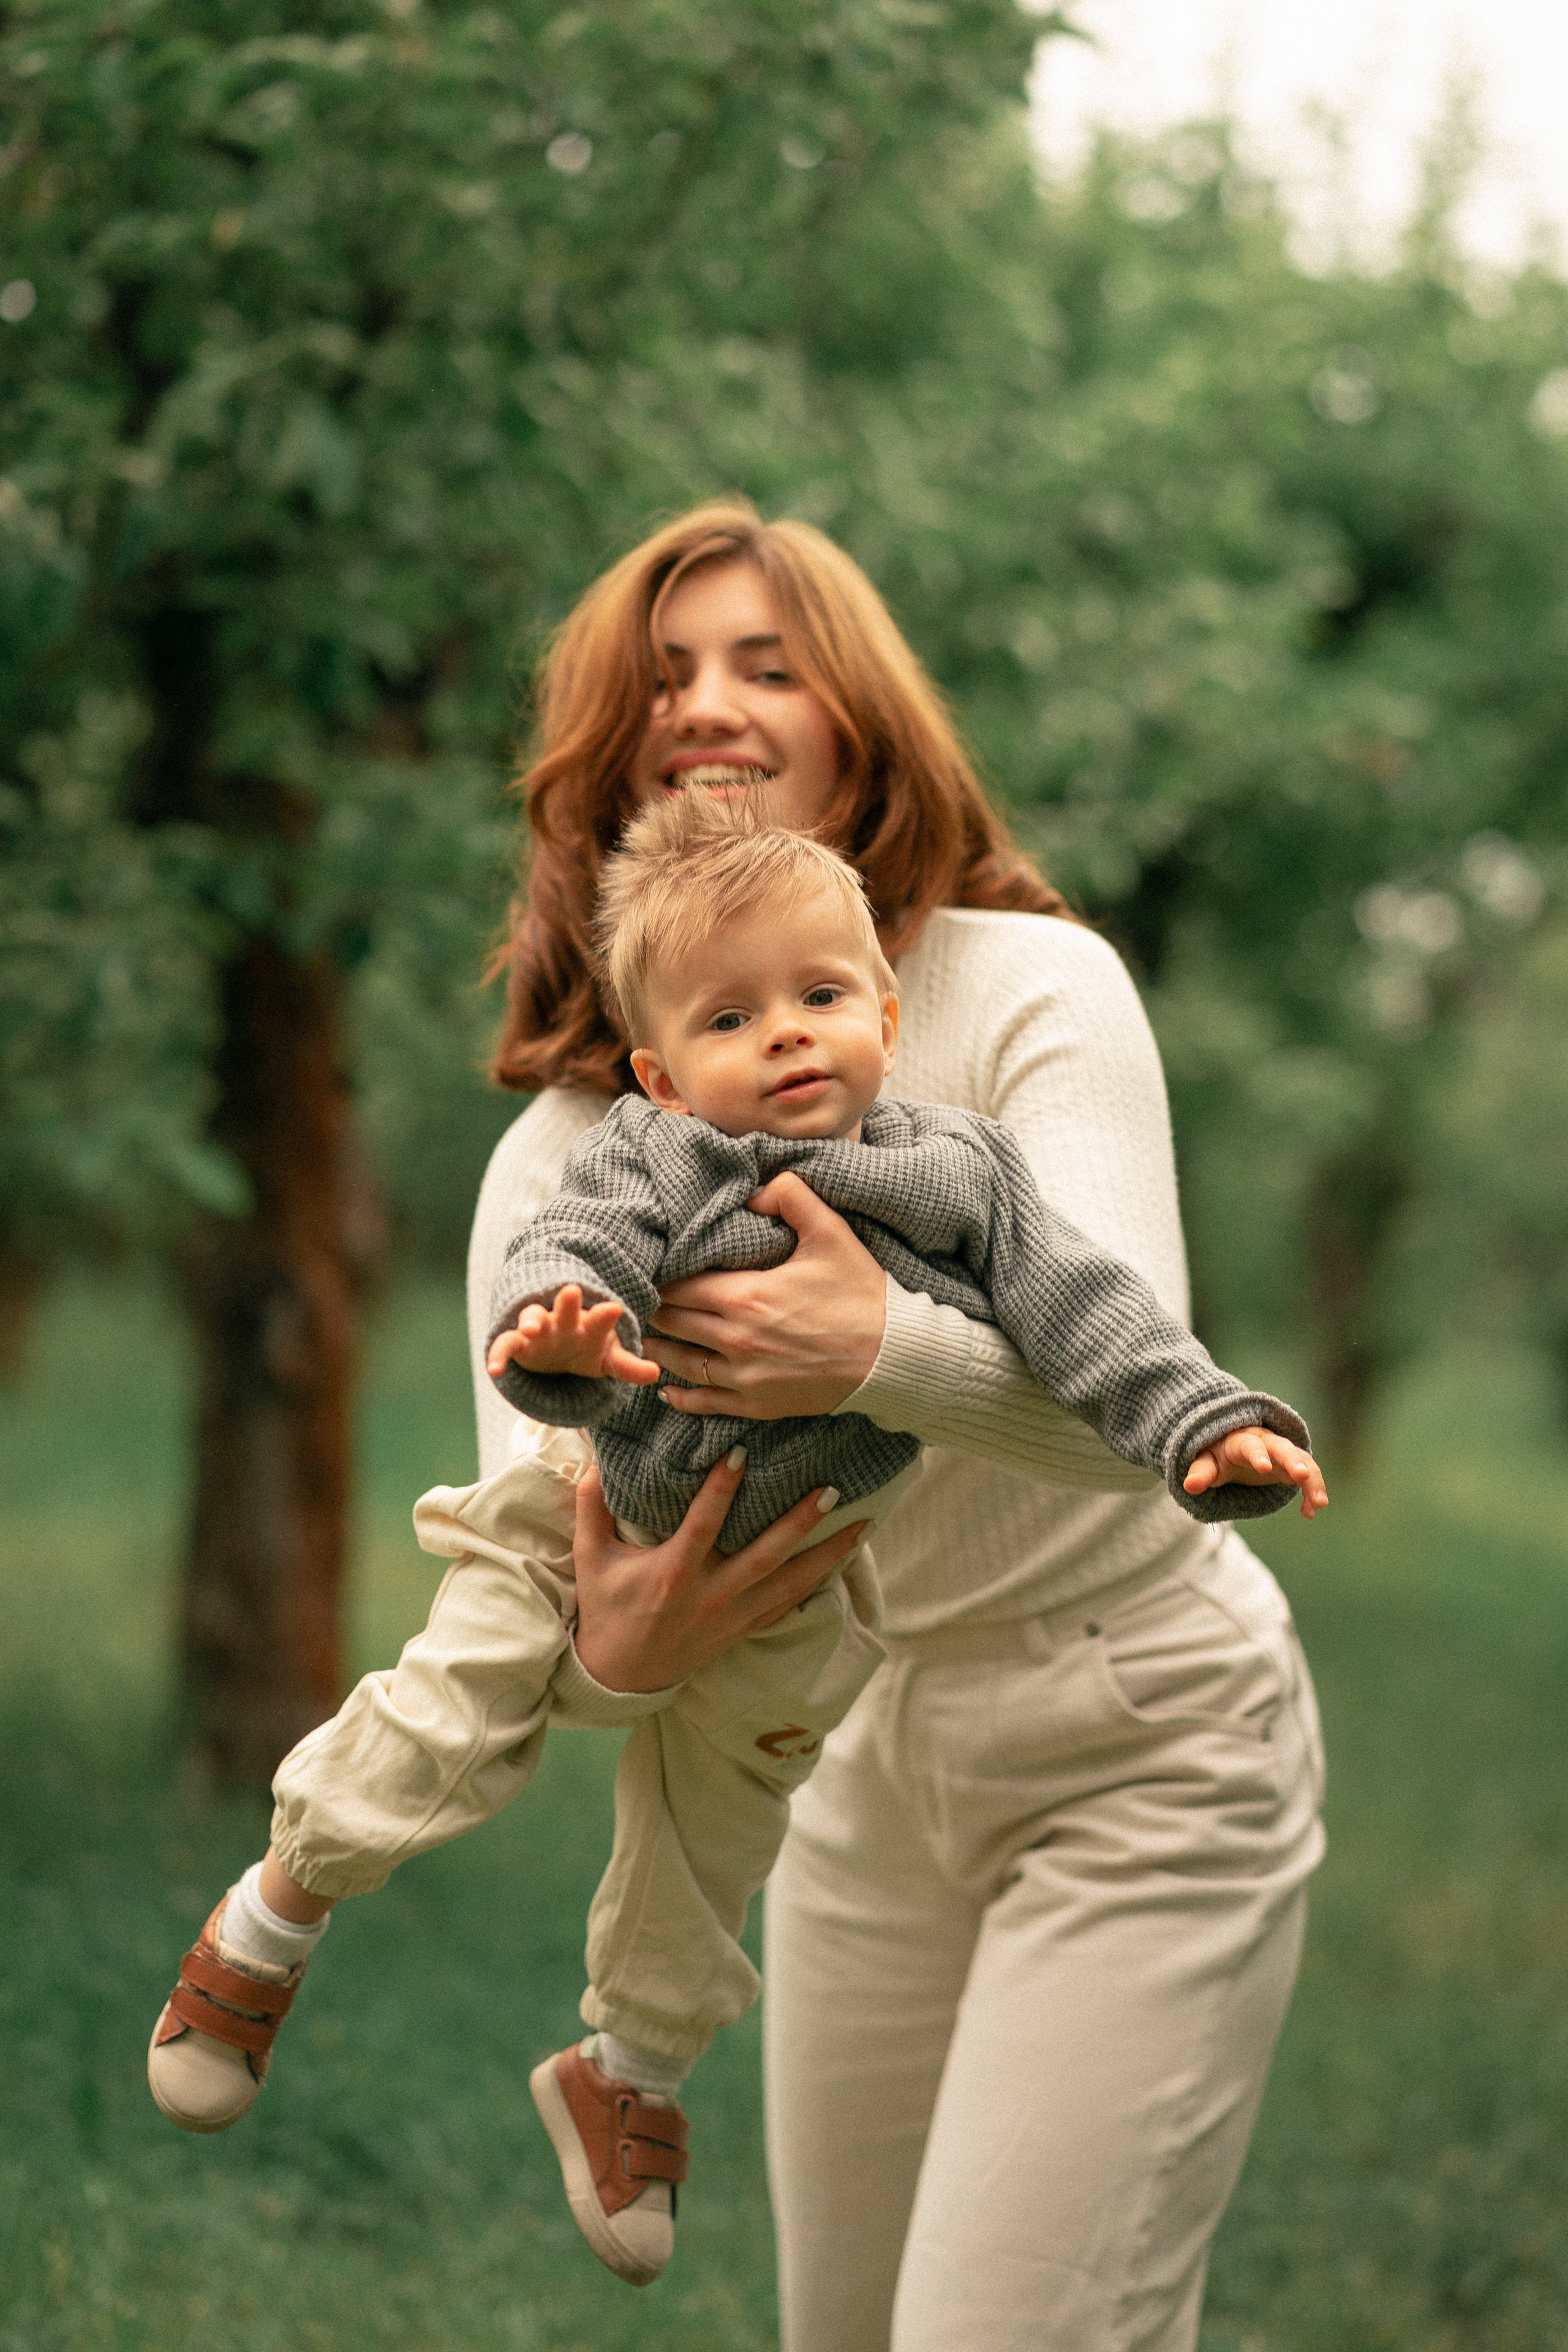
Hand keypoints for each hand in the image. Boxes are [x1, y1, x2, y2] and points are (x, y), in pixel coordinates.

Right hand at [484, 1284, 658, 1387]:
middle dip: (567, 1302)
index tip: (614, 1307)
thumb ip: (628, 1366)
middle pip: (564, 1309)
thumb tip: (656, 1374)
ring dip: (530, 1320)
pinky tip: (495, 1370)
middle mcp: (562, 1322)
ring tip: (530, 1328)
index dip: (605, 1315)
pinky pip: (504, 1345)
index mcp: (588, 1325)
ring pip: (532, 1318)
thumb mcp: (607, 1359)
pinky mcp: (517, 1343)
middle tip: (571, 1291)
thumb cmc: (585, 1348)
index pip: (599, 1318)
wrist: (556, 1348)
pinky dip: (498, 1355)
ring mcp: (538, 1330)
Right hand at [571, 1449, 867, 1691]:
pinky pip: (788, 1606)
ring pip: (789, 1584)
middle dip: (800, 1524)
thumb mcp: (592, 1559)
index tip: (742, 1452)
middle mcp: (710, 1596)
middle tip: (830, 1490)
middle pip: (764, 1557)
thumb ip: (592, 1508)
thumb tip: (596, 1460)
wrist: (619, 1676)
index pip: (703, 1525)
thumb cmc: (607, 1610)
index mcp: (673, 1574)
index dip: (722, 1489)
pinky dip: (817, 1584)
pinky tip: (843, 1562)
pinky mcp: (744, 1631)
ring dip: (827, 1555)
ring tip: (862, 1525)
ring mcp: (732, 1617)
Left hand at [644, 1173, 885, 1420]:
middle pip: (671, 1321)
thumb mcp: (831, 1232)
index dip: (661, 1275)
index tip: (654, 1268)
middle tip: (644, 1299)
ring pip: (678, 1362)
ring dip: (658, 1348)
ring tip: (646, 1337)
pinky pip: (702, 1403)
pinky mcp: (756, 1405)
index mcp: (745, 1295)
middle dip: (656, 1308)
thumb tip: (753, 1192)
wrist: (893, 1354)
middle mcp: (735, 1339)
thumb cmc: (861, 1292)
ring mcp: (743, 1377)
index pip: (678, 1285)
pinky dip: (680, 1395)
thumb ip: (790, 1196)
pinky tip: (669, 1386)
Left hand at [1184, 1427, 1328, 1518]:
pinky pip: (1308, 1476)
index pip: (1250, 1446)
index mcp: (1241, 1440)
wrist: (1232, 1446)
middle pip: (1282, 1448)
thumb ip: (1200, 1472)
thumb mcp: (1206, 1462)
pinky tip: (1310, 1513)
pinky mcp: (1293, 1466)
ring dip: (1312, 1480)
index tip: (1263, 1467)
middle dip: (1293, 1460)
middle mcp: (1266, 1443)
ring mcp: (1282, 1454)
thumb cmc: (1217, 1455)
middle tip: (1302, 1475)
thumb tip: (1189, 1485)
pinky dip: (1312, 1492)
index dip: (1257, 1454)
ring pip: (1302, 1462)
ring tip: (1320, 1503)